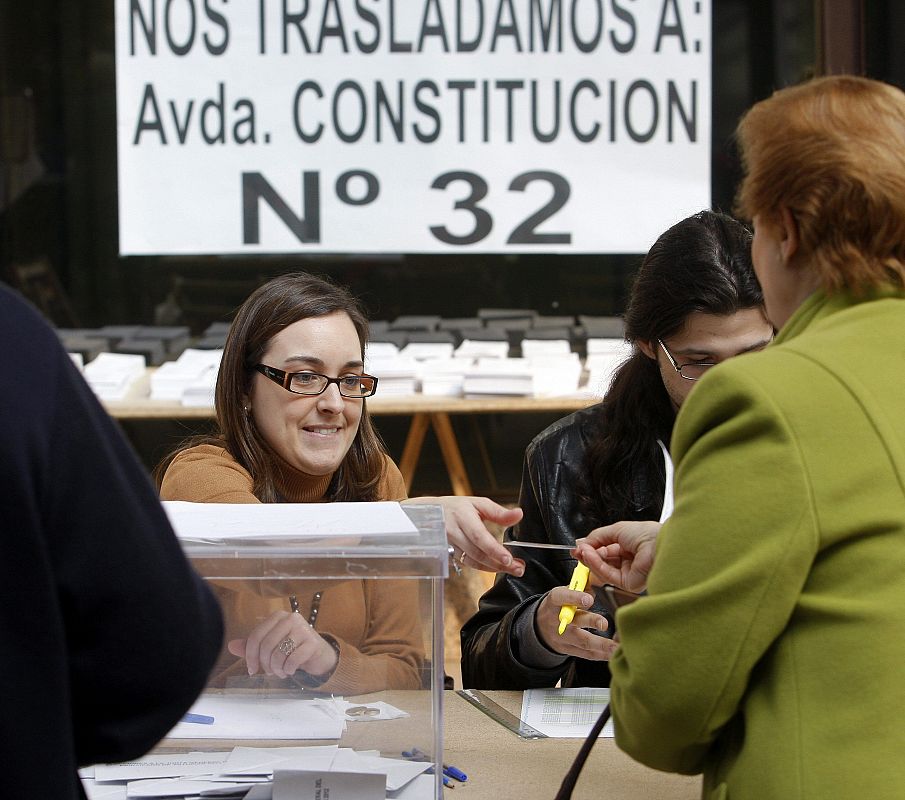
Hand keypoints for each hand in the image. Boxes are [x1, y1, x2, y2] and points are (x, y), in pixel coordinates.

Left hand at [227, 610, 338, 678]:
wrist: (318, 654)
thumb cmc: (291, 648)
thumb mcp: (270, 646)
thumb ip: (252, 646)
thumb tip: (231, 646)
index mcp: (277, 616)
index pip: (256, 636)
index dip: (250, 655)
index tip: (252, 669)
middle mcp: (290, 618)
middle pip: (266, 645)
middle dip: (265, 664)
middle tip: (269, 672)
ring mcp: (303, 629)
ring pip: (279, 653)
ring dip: (276, 669)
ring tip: (280, 672)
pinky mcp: (313, 642)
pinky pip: (292, 660)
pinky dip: (287, 670)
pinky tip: (289, 671)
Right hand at [404, 496, 524, 575]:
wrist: (429, 514)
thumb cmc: (457, 508)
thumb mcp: (478, 503)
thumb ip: (499, 512)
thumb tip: (519, 514)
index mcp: (462, 517)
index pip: (479, 537)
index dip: (494, 550)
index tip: (509, 559)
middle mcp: (454, 532)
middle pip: (477, 553)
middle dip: (499, 564)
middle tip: (518, 568)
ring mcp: (450, 546)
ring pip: (473, 562)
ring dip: (494, 568)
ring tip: (512, 569)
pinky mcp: (450, 555)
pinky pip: (469, 564)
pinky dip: (484, 567)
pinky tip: (497, 566)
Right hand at [535, 587, 616, 659]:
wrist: (541, 627)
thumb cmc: (558, 605)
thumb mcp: (564, 592)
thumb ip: (581, 587)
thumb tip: (601, 582)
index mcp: (555, 601)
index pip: (562, 597)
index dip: (574, 598)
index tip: (589, 599)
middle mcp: (559, 620)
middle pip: (575, 621)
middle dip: (590, 622)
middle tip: (604, 623)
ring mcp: (563, 637)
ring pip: (583, 641)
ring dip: (601, 645)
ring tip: (616, 646)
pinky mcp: (569, 650)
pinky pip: (586, 654)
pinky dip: (601, 655)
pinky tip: (613, 654)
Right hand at [575, 520, 660, 592]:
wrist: (659, 544)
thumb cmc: (647, 534)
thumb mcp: (616, 530)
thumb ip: (597, 537)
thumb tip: (582, 542)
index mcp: (629, 548)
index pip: (606, 551)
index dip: (591, 549)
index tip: (578, 547)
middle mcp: (629, 562)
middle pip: (603, 561)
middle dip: (588, 555)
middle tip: (577, 550)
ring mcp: (628, 574)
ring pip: (603, 569)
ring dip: (590, 559)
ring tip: (582, 551)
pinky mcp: (628, 584)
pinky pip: (607, 575)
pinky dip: (596, 565)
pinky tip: (590, 556)